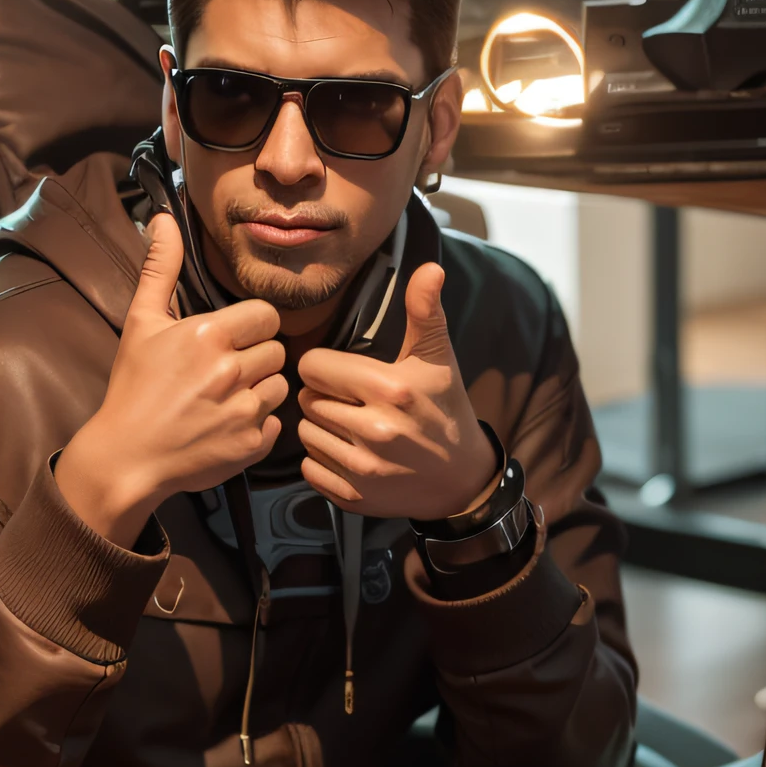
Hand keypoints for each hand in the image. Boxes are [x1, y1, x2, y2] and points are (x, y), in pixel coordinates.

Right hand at [56, 213, 288, 547]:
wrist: (125, 457)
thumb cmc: (132, 388)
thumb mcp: (141, 322)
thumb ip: (159, 268)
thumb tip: (162, 219)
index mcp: (209, 335)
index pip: (266, 316)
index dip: (251, 326)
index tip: (231, 338)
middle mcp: (231, 371)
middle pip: (276, 350)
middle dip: (255, 357)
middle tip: (224, 371)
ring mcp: (244, 411)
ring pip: (279, 386)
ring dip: (259, 390)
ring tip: (225, 398)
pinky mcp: (251, 445)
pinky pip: (276, 424)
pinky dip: (257, 425)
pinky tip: (227, 425)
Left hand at [297, 263, 496, 521]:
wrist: (461, 478)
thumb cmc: (445, 409)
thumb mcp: (437, 358)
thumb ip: (425, 312)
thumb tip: (429, 268)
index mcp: (390, 389)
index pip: (314, 367)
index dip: (325, 366)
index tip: (345, 373)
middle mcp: (374, 431)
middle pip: (307, 400)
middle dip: (324, 396)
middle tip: (350, 401)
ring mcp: (363, 468)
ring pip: (304, 433)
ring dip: (320, 428)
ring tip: (348, 425)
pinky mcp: (353, 497)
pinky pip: (309, 468)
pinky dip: (321, 461)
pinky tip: (348, 452)